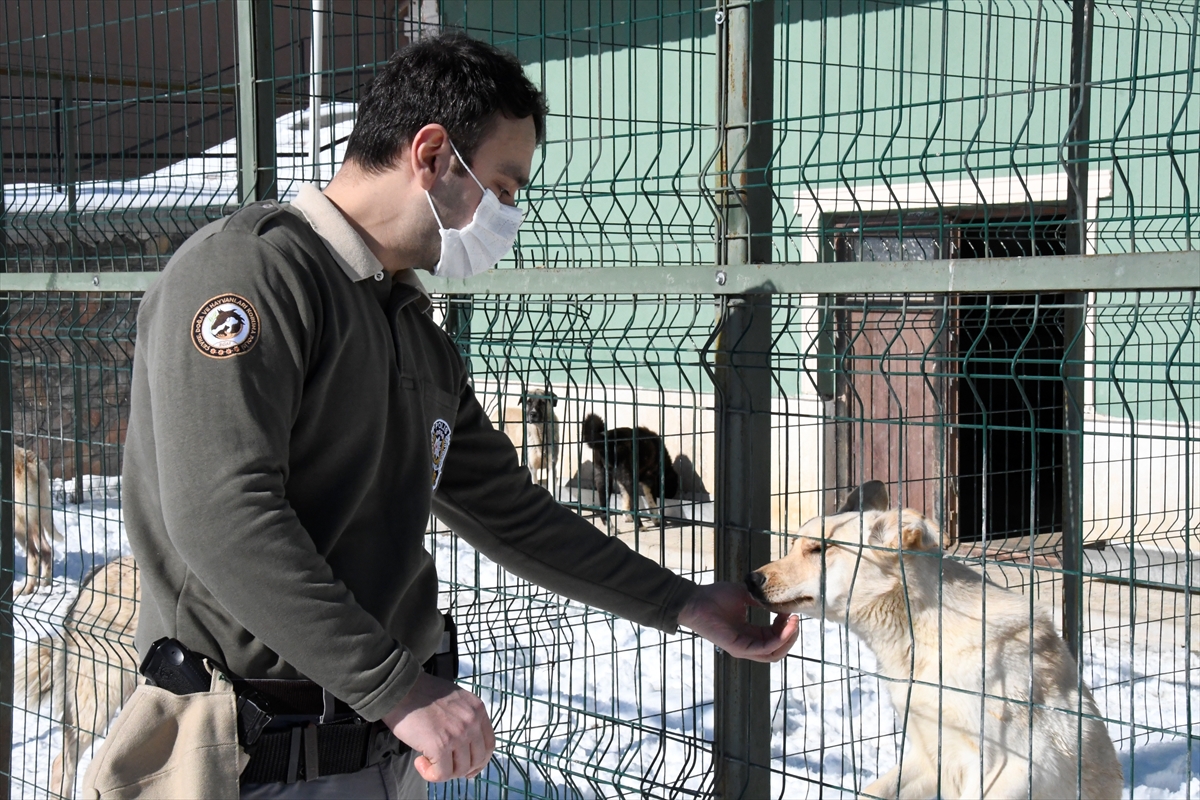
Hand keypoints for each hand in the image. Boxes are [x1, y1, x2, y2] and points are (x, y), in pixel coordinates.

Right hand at [382, 671, 494, 781]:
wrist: (400, 688)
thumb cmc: (421, 693)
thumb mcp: (455, 699)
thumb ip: (464, 718)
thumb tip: (465, 746)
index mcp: (477, 709)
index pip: (489, 744)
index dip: (480, 761)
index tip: (468, 768)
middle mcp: (471, 721)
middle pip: (478, 760)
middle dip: (462, 769)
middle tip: (445, 767)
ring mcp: (458, 734)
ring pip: (460, 770)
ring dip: (444, 771)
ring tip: (428, 760)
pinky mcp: (440, 745)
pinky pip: (441, 774)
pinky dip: (430, 774)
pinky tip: (419, 761)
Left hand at [677, 581, 798, 661]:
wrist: (695, 599)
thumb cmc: (714, 596)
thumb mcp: (743, 595)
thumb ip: (759, 600)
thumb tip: (777, 599)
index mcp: (749, 632)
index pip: (774, 637)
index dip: (786, 627)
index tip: (791, 611)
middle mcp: (748, 643)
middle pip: (777, 649)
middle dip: (791, 635)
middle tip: (796, 619)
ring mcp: (743, 648)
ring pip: (774, 653)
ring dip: (788, 639)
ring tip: (794, 622)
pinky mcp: (738, 648)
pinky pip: (764, 649)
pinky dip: (779, 639)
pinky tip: (786, 625)